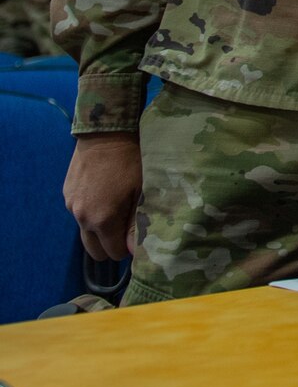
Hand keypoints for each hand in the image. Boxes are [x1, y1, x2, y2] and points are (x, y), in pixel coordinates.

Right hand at [64, 132, 141, 261]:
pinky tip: (105, 197)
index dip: (126, 250)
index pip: (112, 252)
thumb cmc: (131, 162)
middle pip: (94, 249)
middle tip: (126, 232)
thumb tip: (134, 250)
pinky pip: (79, 213)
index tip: (137, 240)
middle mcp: (82, 217)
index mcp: (102, 220)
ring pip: (86, 231)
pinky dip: (91, 213)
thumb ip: (136, 224)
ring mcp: (71, 205)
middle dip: (110, 246)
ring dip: (99, 229)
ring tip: (117, 212)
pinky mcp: (66, 194)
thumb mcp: (141, 192)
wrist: (105, 134)